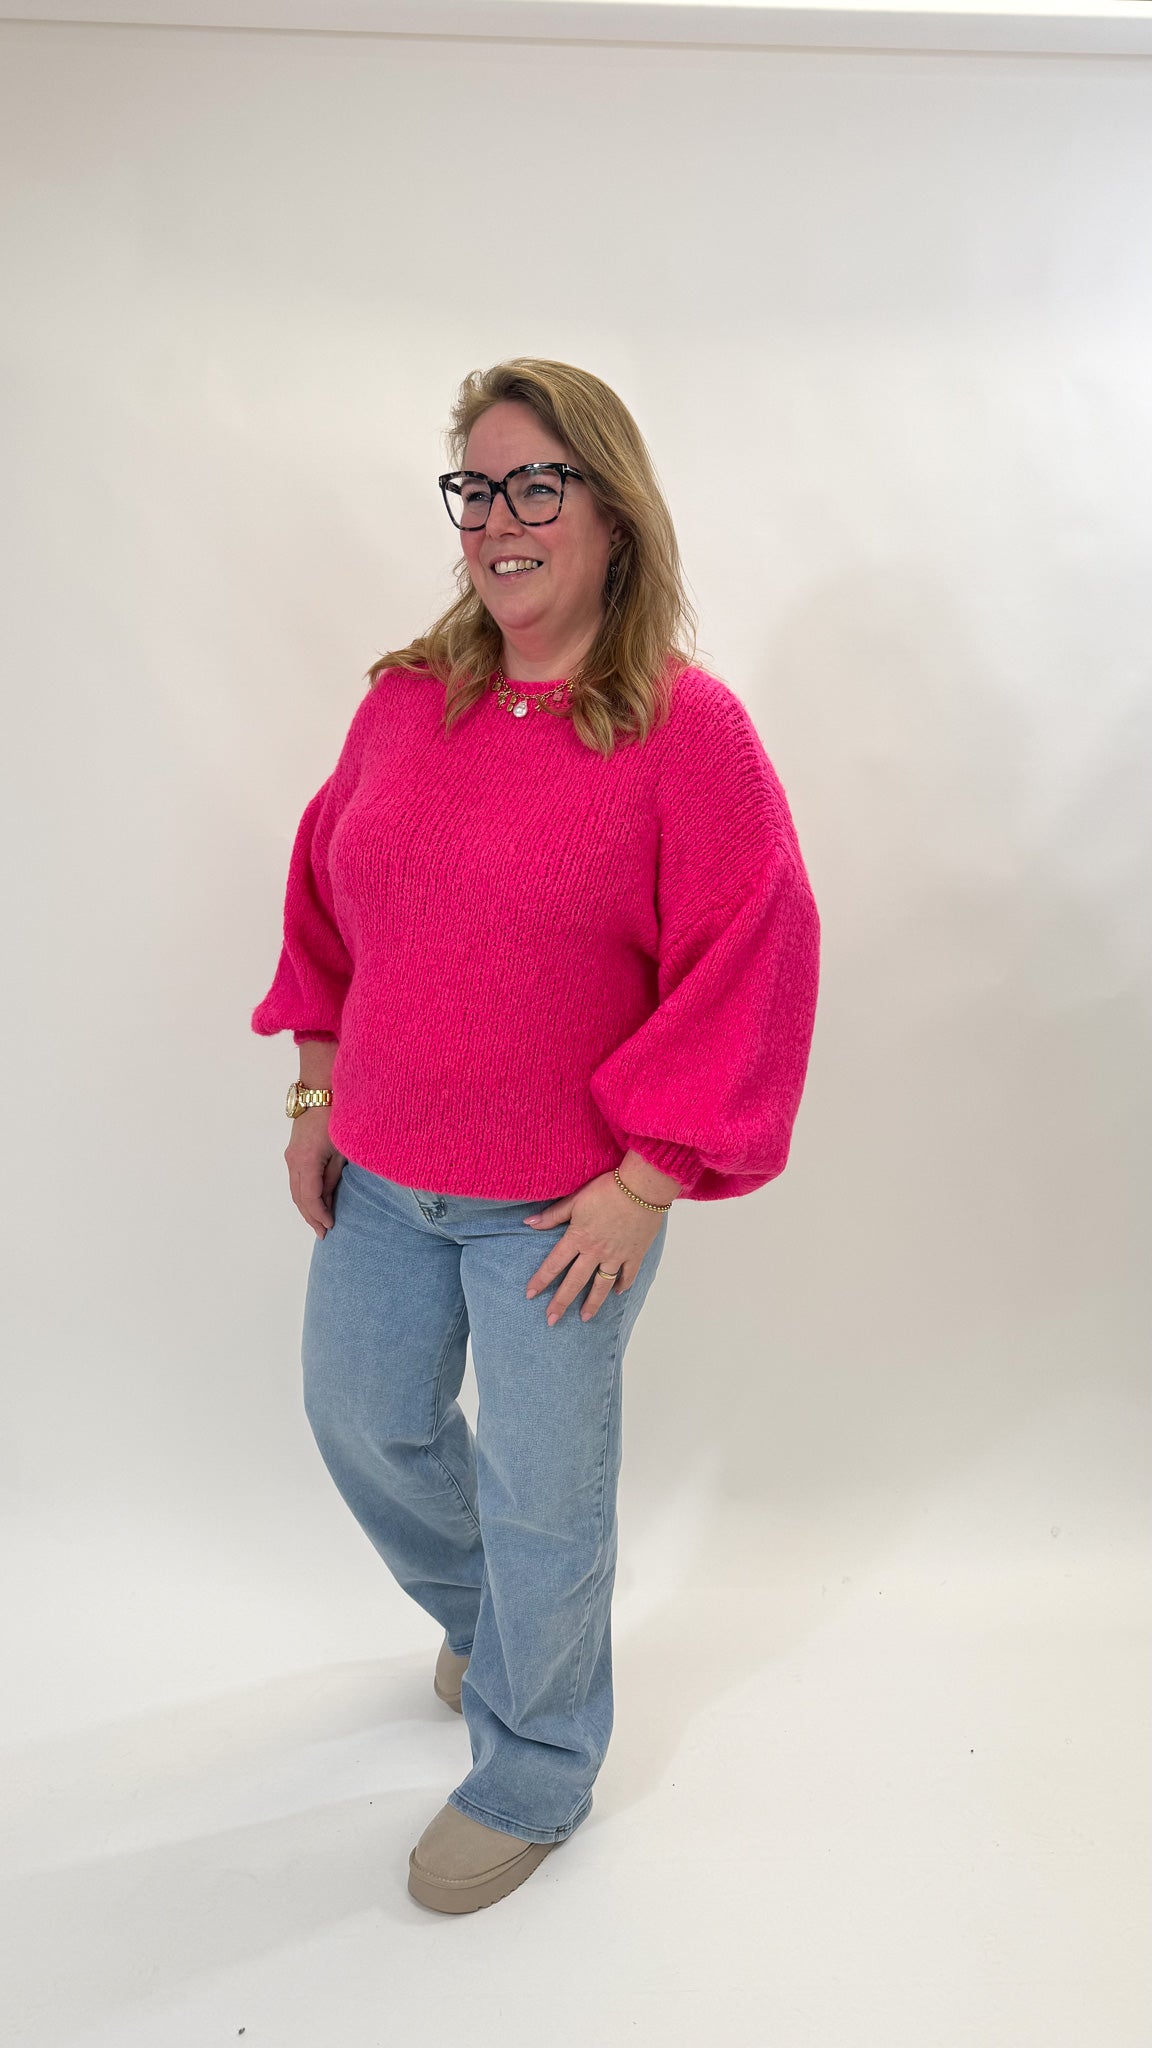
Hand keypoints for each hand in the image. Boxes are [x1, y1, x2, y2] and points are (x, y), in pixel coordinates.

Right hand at [285, 1111, 345, 1238]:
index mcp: (306, 1162)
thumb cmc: (336, 1118)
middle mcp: (293, 1161)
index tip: (331, 1226)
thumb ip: (333, 1176)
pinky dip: (304, 1195)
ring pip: (295, 1190)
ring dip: (306, 1208)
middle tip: (323, 1233)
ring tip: (318, 1223)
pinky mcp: (293, 1152)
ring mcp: (290, 1157)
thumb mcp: (341, 1150)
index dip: (320, 1214)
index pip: (310, 1197)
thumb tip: (328, 1198)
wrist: (320, 1091)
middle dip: (311, 1217)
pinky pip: (296, 1181)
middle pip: (299, 1198)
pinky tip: (314, 1202)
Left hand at [523, 1170, 664, 1325]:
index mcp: (578, 1238)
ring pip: (601, 1285)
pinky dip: (622, 1285)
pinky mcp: (635, 1254)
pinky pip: (628, 1275)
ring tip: (584, 1317)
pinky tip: (617, 1293)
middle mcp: (595, 1251)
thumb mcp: (576, 1198)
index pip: (554, 1264)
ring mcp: (617, 1255)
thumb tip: (528, 1223)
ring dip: (592, 1303)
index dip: (541, 1280)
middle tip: (551, 1320)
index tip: (530, 1294)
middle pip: (575, 1282)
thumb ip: (553, 1215)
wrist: (642, 1187)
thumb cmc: (607, 1188)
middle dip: (561, 1302)